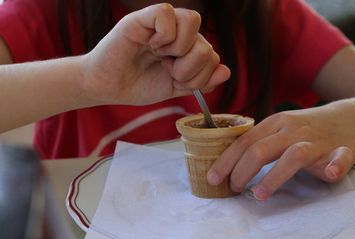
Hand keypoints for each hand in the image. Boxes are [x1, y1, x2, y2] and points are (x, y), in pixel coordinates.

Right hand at [80, 3, 229, 104]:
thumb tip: (226, 71)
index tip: (176, 81)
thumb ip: (200, 83)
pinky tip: (151, 44)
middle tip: (166, 69)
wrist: (108, 87)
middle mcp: (179, 34)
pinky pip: (167, 13)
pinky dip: (163, 34)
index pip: (212, 56)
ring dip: (179, 49)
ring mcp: (162, 25)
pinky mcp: (142, 18)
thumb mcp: (174, 89)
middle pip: (206, 44)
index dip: (199, 76)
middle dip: (189, 68)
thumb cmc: (138, 85)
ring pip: (193, 21)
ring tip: (160, 55)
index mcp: (188, 49)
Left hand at [206, 101, 354, 200]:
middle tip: (233, 189)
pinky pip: (340, 157)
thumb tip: (228, 165)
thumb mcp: (280, 129)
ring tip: (259, 194)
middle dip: (241, 171)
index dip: (226, 161)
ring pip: (293, 156)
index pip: (244, 142)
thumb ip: (259, 143)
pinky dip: (336, 166)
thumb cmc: (306, 129)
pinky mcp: (342, 150)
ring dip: (274, 177)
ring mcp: (317, 140)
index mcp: (275, 123)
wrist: (349, 119)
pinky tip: (331, 174)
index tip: (213, 178)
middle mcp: (293, 130)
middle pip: (261, 149)